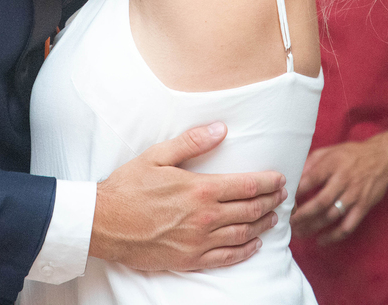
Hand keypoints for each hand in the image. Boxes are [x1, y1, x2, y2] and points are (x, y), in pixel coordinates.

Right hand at [89, 122, 286, 270]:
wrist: (104, 223)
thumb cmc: (128, 187)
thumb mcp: (157, 155)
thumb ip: (192, 142)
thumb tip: (221, 128)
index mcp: (200, 189)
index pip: (248, 185)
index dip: (269, 182)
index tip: (281, 178)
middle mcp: (205, 217)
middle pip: (251, 209)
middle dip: (271, 201)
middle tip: (283, 196)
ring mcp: (199, 242)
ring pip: (243, 234)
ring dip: (263, 225)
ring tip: (274, 217)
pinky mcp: (190, 260)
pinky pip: (227, 258)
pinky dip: (246, 251)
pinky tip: (255, 245)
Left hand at [290, 136, 387, 243]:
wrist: (382, 158)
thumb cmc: (351, 154)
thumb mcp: (330, 151)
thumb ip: (311, 162)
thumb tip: (293, 176)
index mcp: (332, 165)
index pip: (311, 180)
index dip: (296, 192)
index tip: (284, 201)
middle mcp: (343, 181)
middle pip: (320, 202)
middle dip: (302, 215)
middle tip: (288, 222)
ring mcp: (354, 195)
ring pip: (332, 216)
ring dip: (313, 227)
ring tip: (298, 233)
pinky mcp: (363, 207)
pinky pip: (348, 226)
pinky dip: (334, 236)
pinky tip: (321, 240)